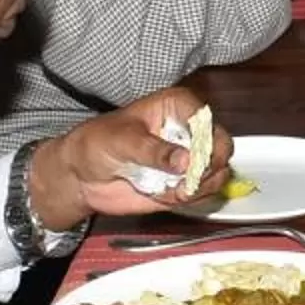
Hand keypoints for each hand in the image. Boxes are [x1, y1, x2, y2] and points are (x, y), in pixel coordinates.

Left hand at [38, 88, 232, 222]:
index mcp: (177, 106)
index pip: (207, 119)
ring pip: (218, 172)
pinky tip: (163, 194)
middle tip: (186, 179)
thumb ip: (154, 150)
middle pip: (222, 146)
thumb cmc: (97, 144)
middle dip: (207, 167)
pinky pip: (203, 192)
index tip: (192, 158)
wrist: (82, 177)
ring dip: (198, 186)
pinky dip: (188, 198)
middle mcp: (189, 130)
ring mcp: (190, 158)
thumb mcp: (122, 141)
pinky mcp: (186, 182)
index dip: (206, 140)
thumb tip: (186, 160)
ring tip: (170, 189)